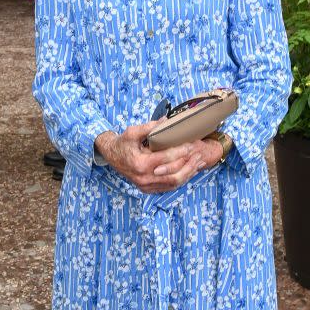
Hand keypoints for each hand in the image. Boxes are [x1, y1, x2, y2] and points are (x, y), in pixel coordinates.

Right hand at [95, 122, 221, 193]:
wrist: (111, 156)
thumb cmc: (123, 143)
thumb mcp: (132, 132)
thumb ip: (150, 127)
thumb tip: (167, 120)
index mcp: (140, 164)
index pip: (166, 159)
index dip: (181, 151)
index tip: (191, 145)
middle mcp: (144, 178)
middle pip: (173, 174)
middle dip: (189, 164)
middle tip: (199, 154)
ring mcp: (146, 186)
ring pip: (173, 183)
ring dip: (188, 173)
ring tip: (199, 163)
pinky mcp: (148, 189)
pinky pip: (168, 187)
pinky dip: (181, 180)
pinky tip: (190, 171)